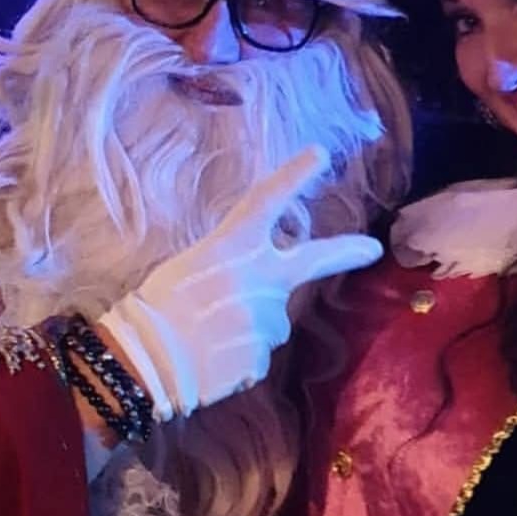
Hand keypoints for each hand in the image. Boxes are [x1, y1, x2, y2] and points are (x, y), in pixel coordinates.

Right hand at [98, 146, 381, 419]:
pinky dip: (238, 355)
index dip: (294, 176)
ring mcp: (267, 320)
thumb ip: (232, 266)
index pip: (266, 200)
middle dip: (345, 252)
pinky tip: (211, 358)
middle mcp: (259, 279)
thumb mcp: (190, 265)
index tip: (320, 153)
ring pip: (271, 319)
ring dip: (249, 324)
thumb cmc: (156, 307)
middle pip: (310, 261)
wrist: (146, 362)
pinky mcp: (264, 356)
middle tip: (371, 249)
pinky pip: (256, 352)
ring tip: (208, 335)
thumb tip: (252, 283)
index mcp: (231, 246)